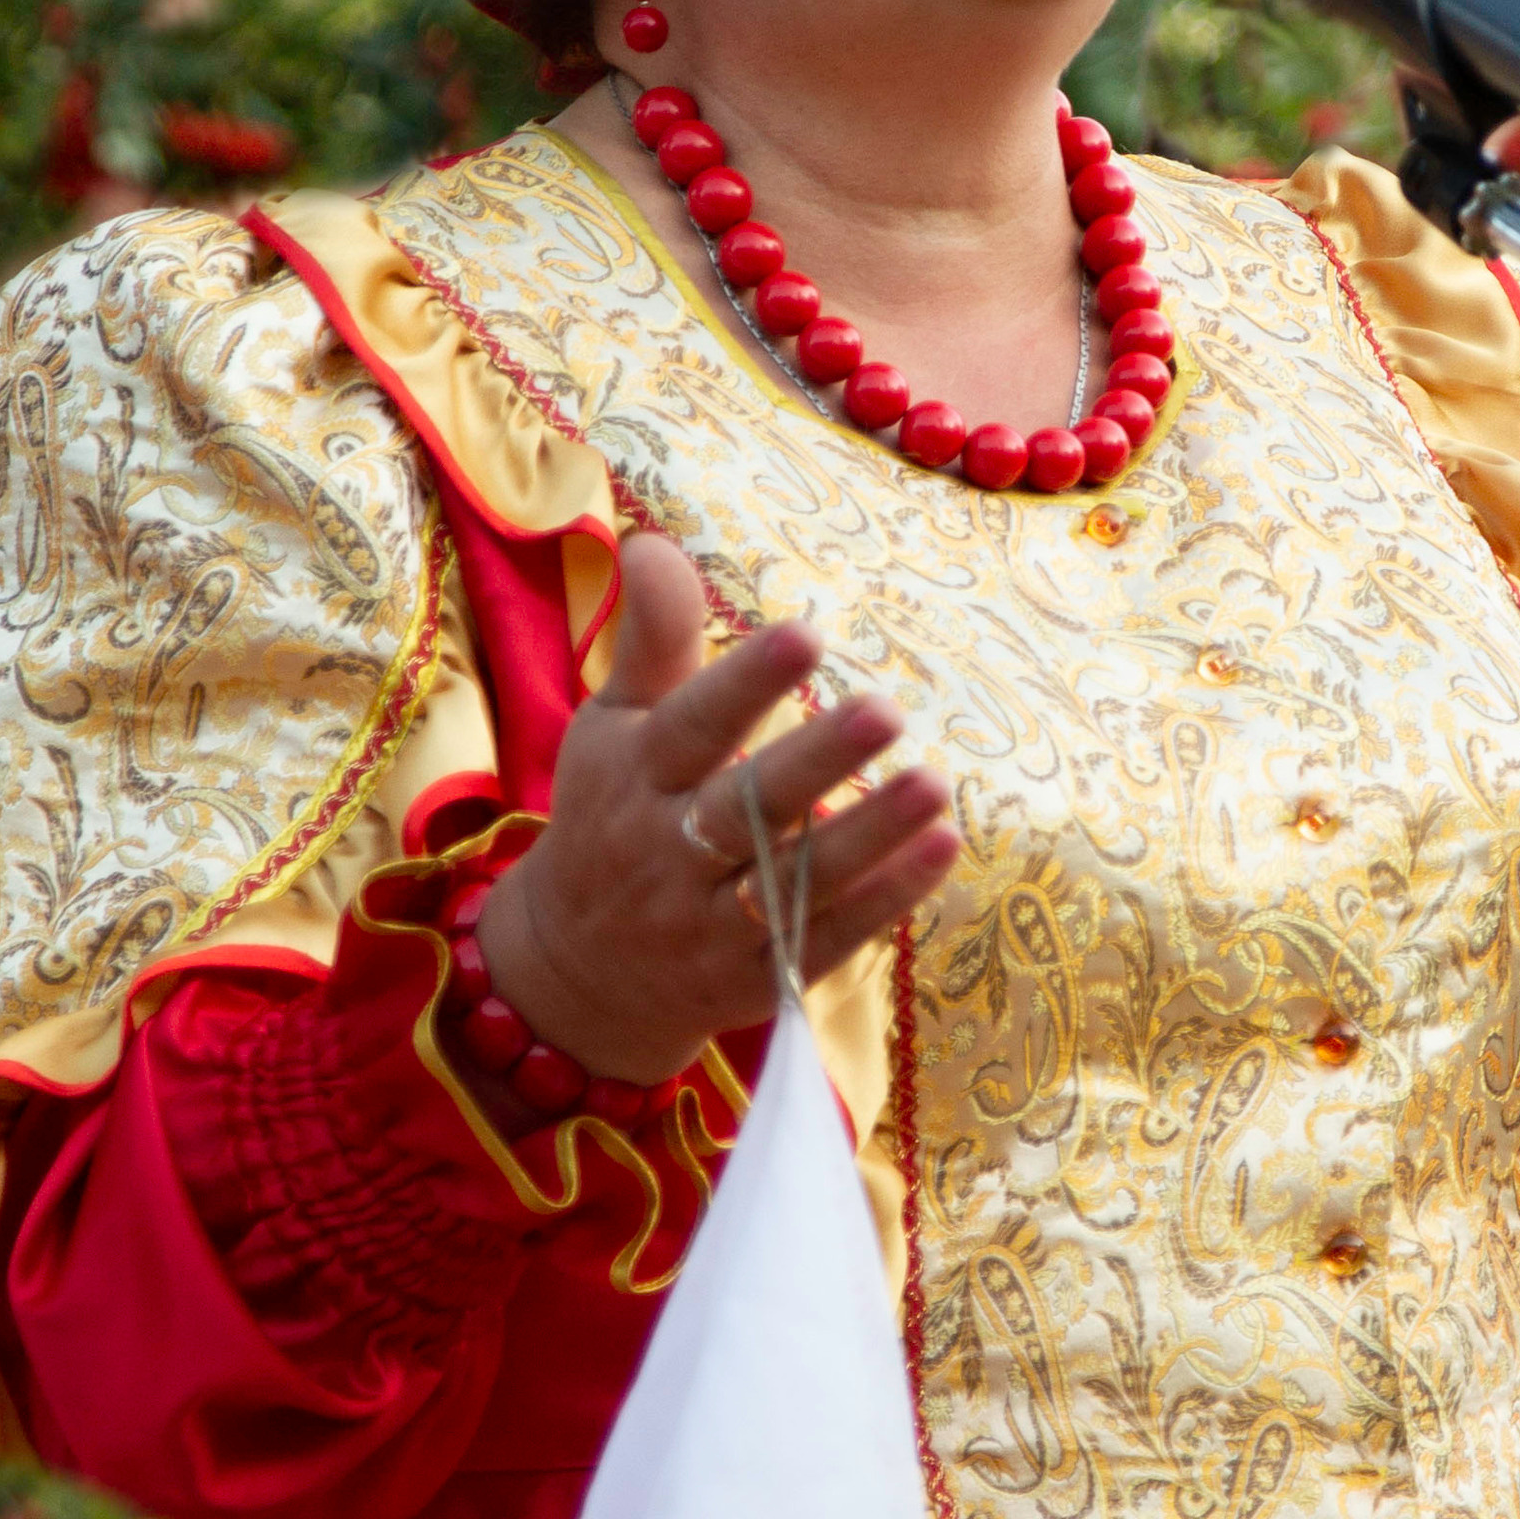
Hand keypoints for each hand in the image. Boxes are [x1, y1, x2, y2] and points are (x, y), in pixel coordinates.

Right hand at [478, 533, 957, 1082]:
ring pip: (794, 881)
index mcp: (635, 778)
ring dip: (868, 836)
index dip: (744, 684)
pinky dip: (885, 899)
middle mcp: (669, 852)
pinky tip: (941, 849)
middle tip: (886, 710)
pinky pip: (825, 938)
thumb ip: (649, 642)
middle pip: (746, 807)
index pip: (692, 726)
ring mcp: (713, 923)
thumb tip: (654, 541)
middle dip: (815, 762)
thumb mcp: (612, 728)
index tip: (805, 634)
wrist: (578, 973)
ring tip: (934, 784)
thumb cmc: (611, 818)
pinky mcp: (758, 977)